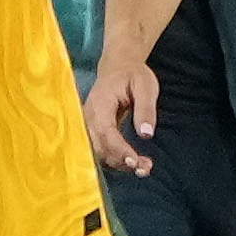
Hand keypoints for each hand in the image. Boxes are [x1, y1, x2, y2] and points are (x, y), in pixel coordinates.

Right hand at [86, 47, 163, 179]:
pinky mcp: (94, 131)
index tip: (136, 162)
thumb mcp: (146, 86)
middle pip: (101, 147)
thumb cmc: (133, 74)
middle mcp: (90, 117)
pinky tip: (134, 162)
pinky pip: (102, 149)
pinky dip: (117, 159)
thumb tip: (146, 135)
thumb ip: (145, 109)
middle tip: (146, 168)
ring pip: (100, 152)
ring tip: (145, 168)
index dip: (120, 150)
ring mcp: (89, 124)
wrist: (118, 66)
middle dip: (122, 162)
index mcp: (100, 103)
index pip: (107, 132)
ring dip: (121, 164)